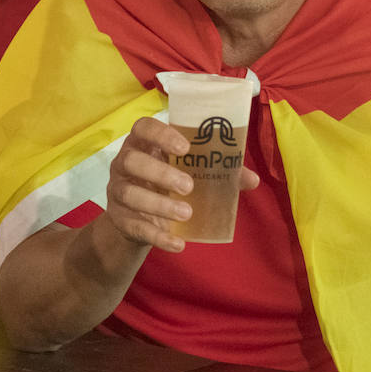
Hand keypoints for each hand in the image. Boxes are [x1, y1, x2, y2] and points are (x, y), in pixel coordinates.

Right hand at [105, 116, 258, 253]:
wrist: (138, 220)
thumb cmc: (167, 184)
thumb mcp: (189, 173)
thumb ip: (218, 172)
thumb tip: (252, 179)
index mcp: (143, 144)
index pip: (143, 128)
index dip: (161, 134)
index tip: (185, 147)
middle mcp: (124, 163)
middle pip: (131, 160)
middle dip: (160, 172)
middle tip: (188, 186)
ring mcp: (117, 191)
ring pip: (129, 193)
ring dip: (158, 204)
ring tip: (187, 214)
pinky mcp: (118, 218)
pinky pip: (135, 226)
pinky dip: (157, 236)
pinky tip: (178, 243)